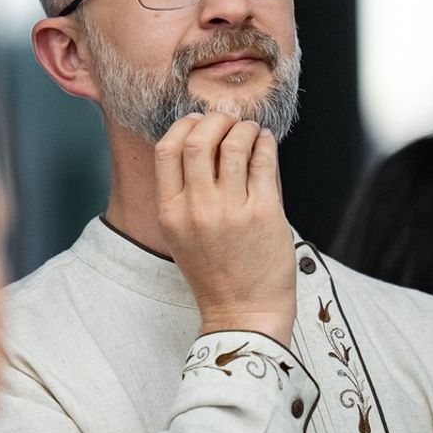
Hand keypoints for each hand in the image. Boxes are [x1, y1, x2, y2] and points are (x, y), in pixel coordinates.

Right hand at [155, 112, 295, 345]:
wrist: (243, 313)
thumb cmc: (216, 274)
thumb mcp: (183, 235)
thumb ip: (186, 193)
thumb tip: (205, 141)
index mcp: (171, 212)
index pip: (167, 149)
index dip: (184, 126)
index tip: (199, 123)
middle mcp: (197, 208)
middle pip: (198, 139)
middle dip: (215, 119)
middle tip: (228, 121)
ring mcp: (231, 210)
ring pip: (234, 144)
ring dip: (244, 128)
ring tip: (251, 131)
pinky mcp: (264, 212)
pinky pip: (263, 161)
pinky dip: (264, 143)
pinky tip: (265, 143)